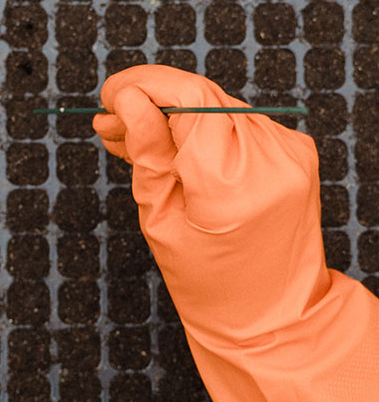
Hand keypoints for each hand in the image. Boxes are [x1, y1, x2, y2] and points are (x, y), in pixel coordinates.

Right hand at [91, 64, 378, 401]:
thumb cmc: (208, 280)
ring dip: (173, 114)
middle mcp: (270, 159)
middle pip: (202, 96)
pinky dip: (201, 128)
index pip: (189, 97)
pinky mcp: (294, 153)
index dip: (144, 85)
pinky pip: (237, 123)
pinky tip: (170, 146)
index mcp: (232, 183)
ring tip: (129, 137)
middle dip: (151, 100)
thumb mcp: (161, 219)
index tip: (108, 95)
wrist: (272, 316)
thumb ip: (148, 152)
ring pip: (217, 106)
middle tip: (108, 120)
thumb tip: (128, 100)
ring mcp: (288, 153)